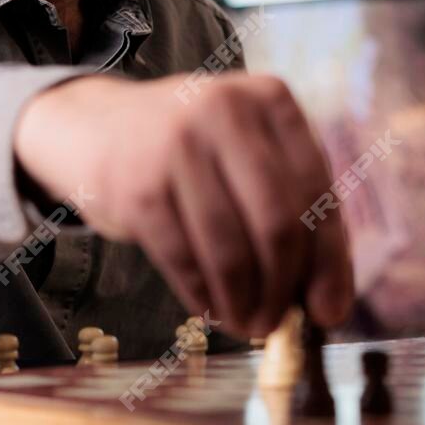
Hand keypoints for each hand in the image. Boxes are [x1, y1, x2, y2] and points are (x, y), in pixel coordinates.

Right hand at [14, 72, 354, 336]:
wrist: (95, 127)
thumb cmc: (193, 151)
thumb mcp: (247, 149)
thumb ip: (293, 207)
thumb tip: (329, 305)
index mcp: (271, 99)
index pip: (318, 193)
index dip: (329, 262)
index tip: (329, 312)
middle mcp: (226, 110)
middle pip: (278, 225)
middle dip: (282, 289)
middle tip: (278, 325)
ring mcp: (178, 146)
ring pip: (232, 250)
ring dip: (244, 303)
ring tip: (248, 325)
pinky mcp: (139, 187)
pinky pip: (186, 261)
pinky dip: (204, 297)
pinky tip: (212, 310)